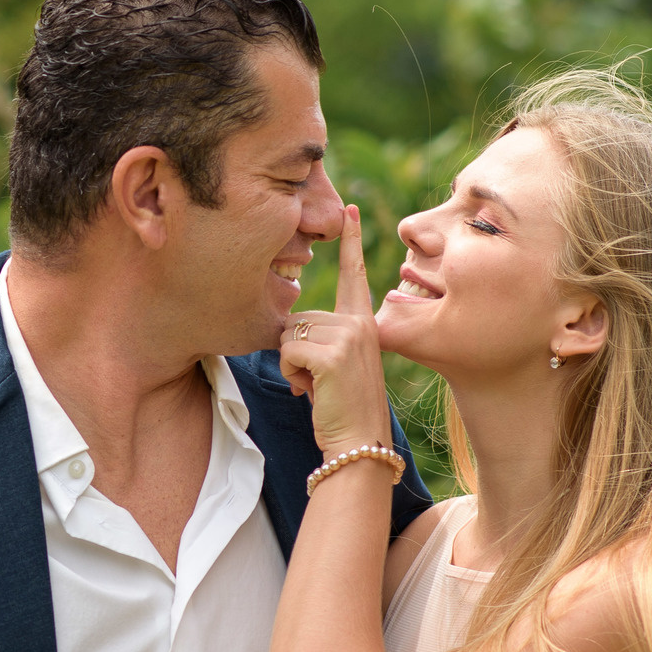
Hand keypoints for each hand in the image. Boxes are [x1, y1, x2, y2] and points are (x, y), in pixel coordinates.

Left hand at [277, 205, 394, 457]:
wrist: (359, 444)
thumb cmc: (342, 408)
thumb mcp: (336, 366)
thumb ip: (322, 339)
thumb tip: (287, 333)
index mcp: (363, 323)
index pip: (353, 274)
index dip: (350, 240)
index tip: (349, 208)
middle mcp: (360, 323)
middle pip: (299, 316)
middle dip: (295, 351)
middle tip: (317, 380)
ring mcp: (350, 336)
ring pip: (290, 333)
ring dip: (291, 364)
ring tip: (317, 385)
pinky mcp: (334, 353)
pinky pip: (288, 350)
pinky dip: (290, 374)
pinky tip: (311, 391)